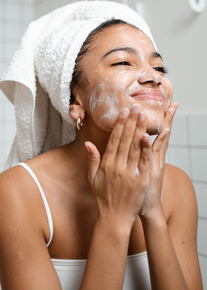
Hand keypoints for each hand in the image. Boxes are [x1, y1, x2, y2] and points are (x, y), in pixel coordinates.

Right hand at [85, 105, 151, 227]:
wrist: (115, 218)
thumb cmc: (103, 198)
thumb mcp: (93, 178)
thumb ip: (92, 159)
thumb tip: (87, 143)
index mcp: (107, 164)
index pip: (114, 139)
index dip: (119, 124)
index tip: (123, 112)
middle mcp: (118, 166)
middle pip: (125, 139)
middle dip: (131, 122)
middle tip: (136, 107)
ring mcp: (130, 173)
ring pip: (135, 147)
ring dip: (139, 130)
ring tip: (143, 116)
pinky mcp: (140, 180)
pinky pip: (144, 162)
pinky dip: (146, 149)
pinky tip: (148, 137)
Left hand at [139, 103, 177, 220]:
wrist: (145, 208)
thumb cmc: (139, 189)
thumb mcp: (141, 169)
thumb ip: (139, 153)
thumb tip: (138, 140)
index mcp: (151, 155)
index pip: (158, 133)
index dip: (164, 121)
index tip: (169, 106)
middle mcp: (155, 157)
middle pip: (163, 134)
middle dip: (167, 119)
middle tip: (174, 104)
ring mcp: (154, 163)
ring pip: (160, 142)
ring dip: (163, 127)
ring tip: (168, 111)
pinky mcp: (150, 171)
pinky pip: (149, 156)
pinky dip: (149, 146)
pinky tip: (150, 135)